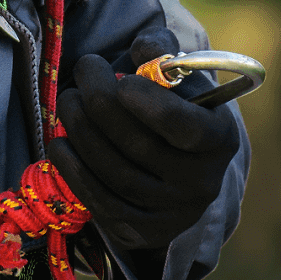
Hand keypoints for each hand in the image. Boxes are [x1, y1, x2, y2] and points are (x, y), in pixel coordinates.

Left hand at [46, 29, 238, 251]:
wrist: (175, 165)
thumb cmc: (174, 105)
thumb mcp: (180, 77)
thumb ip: (164, 53)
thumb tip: (144, 49)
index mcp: (220, 139)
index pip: (183, 125)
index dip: (149, 103)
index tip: (121, 80)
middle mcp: (201, 182)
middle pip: (138, 144)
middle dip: (99, 100)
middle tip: (83, 69)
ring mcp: (170, 212)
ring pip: (113, 170)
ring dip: (79, 129)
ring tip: (68, 100)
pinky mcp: (141, 230)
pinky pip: (99, 200)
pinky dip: (72, 168)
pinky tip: (60, 142)